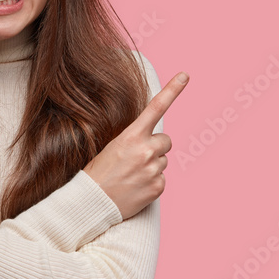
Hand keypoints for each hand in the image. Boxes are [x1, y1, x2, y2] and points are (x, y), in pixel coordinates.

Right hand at [83, 72, 188, 220]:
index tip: (185, 75)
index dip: (172, 90)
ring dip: (152, 166)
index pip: (155, 108)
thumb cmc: (99, 174)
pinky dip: (151, 183)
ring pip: (163, 161)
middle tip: (137, 159)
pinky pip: (162, 180)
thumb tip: (156, 145)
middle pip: (166, 141)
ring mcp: (154, 170)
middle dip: (156, 147)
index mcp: (131, 136)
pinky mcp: (158, 187)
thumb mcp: (112, 148)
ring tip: (131, 176)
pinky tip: (136, 188)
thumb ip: (135, 141)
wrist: (92, 203)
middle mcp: (146, 150)